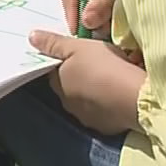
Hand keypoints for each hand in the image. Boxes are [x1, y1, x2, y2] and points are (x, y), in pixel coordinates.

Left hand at [29, 30, 144, 134]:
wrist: (135, 96)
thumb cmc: (103, 66)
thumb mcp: (77, 47)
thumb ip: (53, 43)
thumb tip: (31, 37)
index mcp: (59, 84)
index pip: (54, 72)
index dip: (65, 61)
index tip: (79, 53)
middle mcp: (69, 105)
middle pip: (70, 87)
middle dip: (80, 77)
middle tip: (97, 63)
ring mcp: (87, 119)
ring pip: (87, 101)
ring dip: (94, 92)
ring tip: (111, 79)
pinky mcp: (106, 127)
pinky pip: (104, 113)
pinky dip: (109, 104)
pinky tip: (120, 94)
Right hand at [61, 0, 122, 38]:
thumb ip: (105, 1)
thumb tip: (86, 21)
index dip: (71, 8)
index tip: (77, 28)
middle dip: (83, 16)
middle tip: (90, 35)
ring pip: (88, 2)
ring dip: (94, 20)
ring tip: (104, 34)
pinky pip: (99, 6)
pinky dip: (103, 19)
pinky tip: (111, 29)